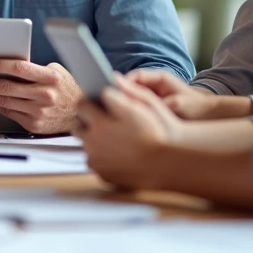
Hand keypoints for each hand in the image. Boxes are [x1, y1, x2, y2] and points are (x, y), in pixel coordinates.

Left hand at [0, 58, 81, 133]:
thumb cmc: (65, 88)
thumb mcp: (55, 72)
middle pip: (6, 87)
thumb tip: (3, 65)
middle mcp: (44, 95)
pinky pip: (7, 113)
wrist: (80, 114)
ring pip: (3, 101)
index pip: (20, 68)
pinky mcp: (33, 124)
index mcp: (50, 77)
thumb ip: (33, 69)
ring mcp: (38, 112)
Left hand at [75, 75, 182, 189]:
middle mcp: (94, 140)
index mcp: (101, 120)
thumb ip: (126, 90)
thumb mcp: (147, 103)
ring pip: (86, 144)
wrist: (174, 162)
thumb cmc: (162, 129)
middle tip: (105, 120)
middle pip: (78, 124)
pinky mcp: (102, 175)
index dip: (91, 101)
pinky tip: (121, 154)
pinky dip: (103, 157)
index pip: (83, 103)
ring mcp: (97, 159)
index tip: (98, 102)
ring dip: (95, 139)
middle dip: (88, 120)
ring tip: (116, 138)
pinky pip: (95, 161)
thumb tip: (112, 78)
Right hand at [124, 69, 232, 119]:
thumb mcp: (178, 105)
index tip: (115, 94)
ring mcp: (152, 94)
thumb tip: (141, 105)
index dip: (124, 84)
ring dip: (126, 104)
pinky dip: (132, 112)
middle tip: (113, 106)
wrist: (208, 116)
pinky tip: (128, 121)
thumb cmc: (196, 108)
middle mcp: (153, 84)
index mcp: (160, 78)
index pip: (135, 76)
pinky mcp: (152, 105)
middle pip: (130, 86)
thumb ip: (159, 103)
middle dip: (121, 95)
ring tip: (119, 115)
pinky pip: (137, 106)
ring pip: (132, 96)